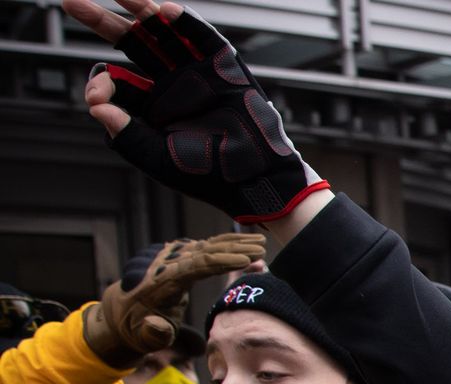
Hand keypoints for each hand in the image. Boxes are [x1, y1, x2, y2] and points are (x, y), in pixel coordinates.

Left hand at [63, 0, 328, 224]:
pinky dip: (185, 22)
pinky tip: (164, 10)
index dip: (99, 82)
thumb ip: (124, 133)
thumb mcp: (156, 158)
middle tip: (72, 3)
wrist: (257, 178)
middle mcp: (170, 83)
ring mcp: (196, 71)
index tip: (96, 96)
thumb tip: (96, 105)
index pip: (116, 81)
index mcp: (152, 106)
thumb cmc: (210, 174)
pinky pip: (201, 37)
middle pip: (131, 43)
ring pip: (163, 32)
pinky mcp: (223, 67)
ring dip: (139, 8)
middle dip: (102, 21)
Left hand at [84, 232, 265, 365]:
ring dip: (234, 242)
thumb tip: (158, 326)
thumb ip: (153, 334)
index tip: (246, 260)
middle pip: (206, 249)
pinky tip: (244, 242)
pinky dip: (226, 244)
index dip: (223, 261)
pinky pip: (204, 246)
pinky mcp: (176, 257)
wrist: (119, 312)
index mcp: (162, 280)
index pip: (196, 265)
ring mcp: (171, 257)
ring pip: (207, 244)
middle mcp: (166, 263)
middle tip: (262, 248)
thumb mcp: (142, 338)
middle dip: (236, 248)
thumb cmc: (135, 328)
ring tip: (260, 241)